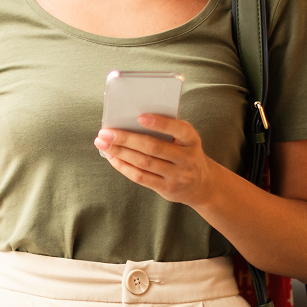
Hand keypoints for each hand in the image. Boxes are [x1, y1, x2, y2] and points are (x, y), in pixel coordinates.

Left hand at [93, 115, 217, 207]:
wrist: (203, 184)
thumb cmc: (186, 153)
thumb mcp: (186, 139)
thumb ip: (167, 130)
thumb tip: (129, 121)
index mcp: (191, 139)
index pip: (178, 129)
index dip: (160, 123)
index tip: (140, 117)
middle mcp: (186, 158)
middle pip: (153, 147)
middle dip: (126, 138)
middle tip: (105, 132)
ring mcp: (177, 175)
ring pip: (143, 162)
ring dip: (119, 152)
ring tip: (102, 143)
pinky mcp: (166, 189)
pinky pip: (141, 177)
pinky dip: (123, 166)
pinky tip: (111, 157)